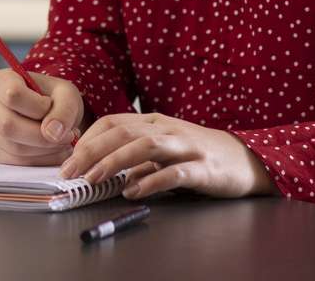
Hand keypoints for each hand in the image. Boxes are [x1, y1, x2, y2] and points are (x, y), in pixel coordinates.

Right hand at [0, 69, 83, 165]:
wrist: (50, 113)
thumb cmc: (55, 98)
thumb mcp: (66, 94)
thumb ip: (63, 110)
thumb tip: (51, 133)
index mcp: (0, 80)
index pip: (12, 94)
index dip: (37, 106)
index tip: (50, 106)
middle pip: (7, 125)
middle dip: (42, 136)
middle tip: (66, 135)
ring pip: (13, 148)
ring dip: (46, 150)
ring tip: (63, 141)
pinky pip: (17, 162)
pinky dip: (42, 160)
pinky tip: (54, 150)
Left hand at [58, 112, 275, 200]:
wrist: (246, 159)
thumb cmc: (199, 155)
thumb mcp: (164, 150)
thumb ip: (136, 158)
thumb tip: (103, 169)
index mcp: (155, 122)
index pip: (113, 122)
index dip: (88, 139)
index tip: (68, 158)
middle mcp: (168, 129)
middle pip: (123, 132)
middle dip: (91, 151)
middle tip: (70, 172)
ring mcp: (186, 147)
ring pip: (144, 146)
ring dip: (114, 162)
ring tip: (93, 179)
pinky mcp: (203, 169)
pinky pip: (174, 172)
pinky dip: (150, 181)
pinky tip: (133, 191)